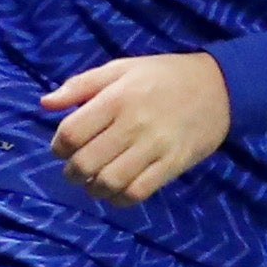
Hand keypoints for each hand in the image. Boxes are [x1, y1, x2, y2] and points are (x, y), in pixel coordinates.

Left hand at [42, 51, 233, 204]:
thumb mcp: (122, 68)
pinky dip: (120, 198)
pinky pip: (139, 192)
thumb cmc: (165, 75)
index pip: (71, 133)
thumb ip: (81, 85)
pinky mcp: (174, 163)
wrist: (221, 86)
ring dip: (94, 188)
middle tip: (76, 170)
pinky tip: (118, 191)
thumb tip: (45, 103)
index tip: (64, 148)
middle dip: (72, 172)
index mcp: (116, 98)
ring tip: (95, 182)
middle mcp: (133, 124)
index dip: (59, 146)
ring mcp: (155, 146)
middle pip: (86, 162)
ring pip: (109, 181)